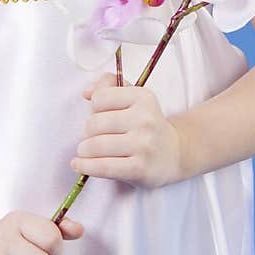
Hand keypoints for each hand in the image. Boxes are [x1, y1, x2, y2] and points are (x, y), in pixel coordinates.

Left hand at [71, 72, 184, 188]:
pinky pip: (103, 167)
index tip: (99, 116)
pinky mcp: (139, 168)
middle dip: (86, 132)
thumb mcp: (133, 97)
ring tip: (86, 151)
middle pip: (94, 123)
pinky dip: (85, 166)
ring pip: (95, 145)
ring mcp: (143, 145)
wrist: (175, 153)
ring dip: (84, 150)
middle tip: (91, 138)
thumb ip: (108, 85)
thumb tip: (86, 92)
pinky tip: (79, 164)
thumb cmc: (146, 124)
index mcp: (143, 97)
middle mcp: (145, 119)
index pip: (99, 98)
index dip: (93, 108)